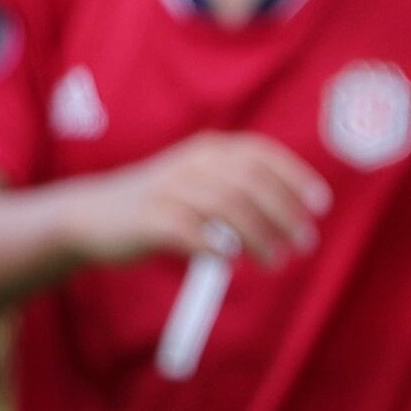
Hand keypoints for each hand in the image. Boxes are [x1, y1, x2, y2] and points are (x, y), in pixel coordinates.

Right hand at [65, 133, 330, 268]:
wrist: (90, 215)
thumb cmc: (160, 203)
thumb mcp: (200, 182)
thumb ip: (240, 188)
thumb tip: (295, 214)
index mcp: (208, 149)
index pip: (261, 155)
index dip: (296, 178)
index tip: (319, 206)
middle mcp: (190, 163)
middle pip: (251, 183)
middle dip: (285, 214)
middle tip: (304, 244)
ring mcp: (168, 189)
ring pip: (227, 208)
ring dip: (259, 237)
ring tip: (275, 261)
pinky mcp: (149, 219)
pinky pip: (192, 233)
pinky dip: (218, 247)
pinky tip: (231, 261)